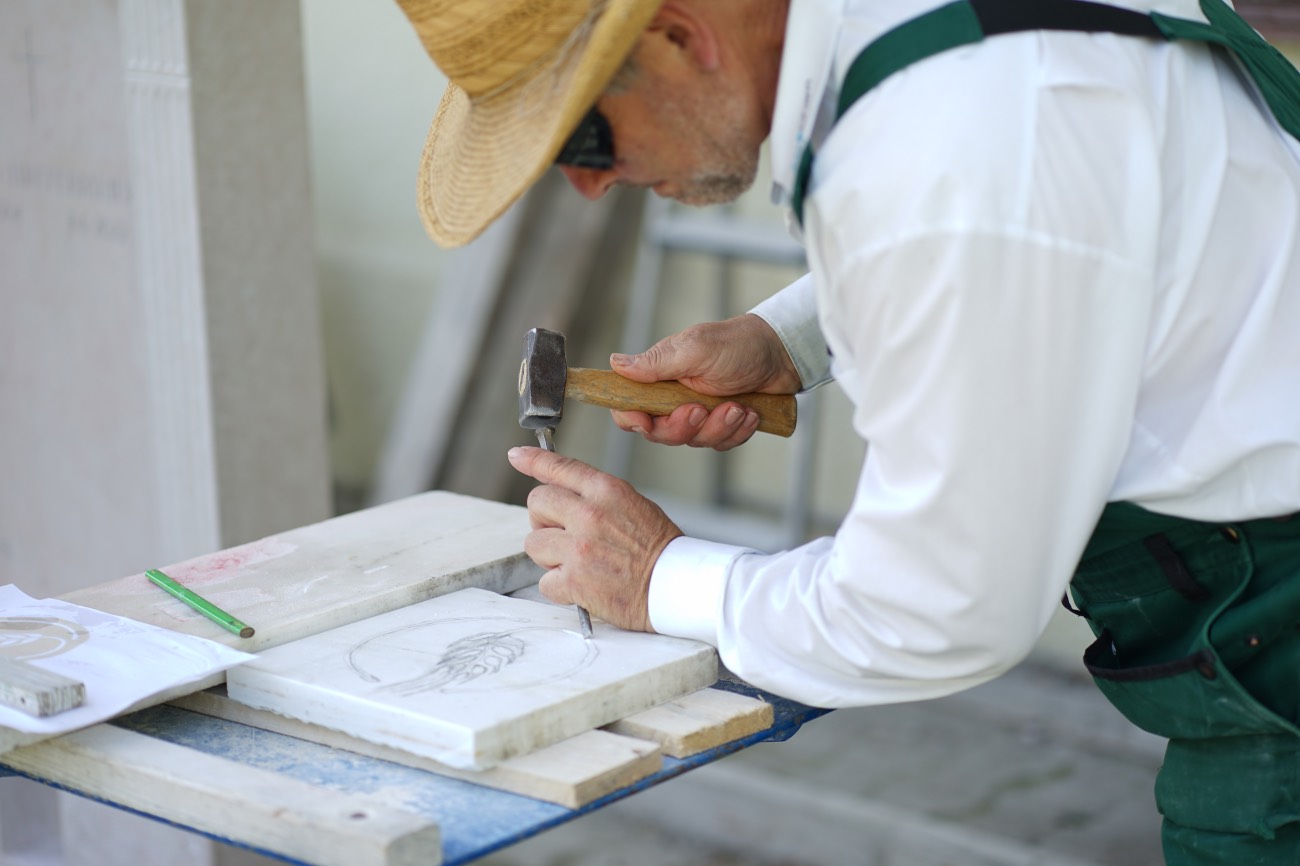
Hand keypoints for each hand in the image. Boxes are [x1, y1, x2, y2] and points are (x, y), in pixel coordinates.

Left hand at [507, 446, 682, 632]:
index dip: (534, 460)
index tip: (517, 456)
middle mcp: (589, 515)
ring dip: (548, 554)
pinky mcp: (574, 581)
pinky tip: (582, 585)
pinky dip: (559, 586)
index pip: (560, 467)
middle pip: (537, 502)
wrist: (675, 585)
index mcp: (607, 491)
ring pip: (533, 543)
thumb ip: (596, 496)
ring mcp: (579, 549)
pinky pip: (544, 580)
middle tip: (563, 533)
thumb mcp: (632, 504)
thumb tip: (562, 492)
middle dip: (544, 518)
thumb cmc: (658, 548)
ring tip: (576, 561)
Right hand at [609, 314, 800, 449]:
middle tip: (702, 409)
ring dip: (718, 427)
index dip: (632, 420)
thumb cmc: (738, 344)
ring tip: (737, 406)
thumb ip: (657, 363)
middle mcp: (674, 398)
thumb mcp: (695, 349)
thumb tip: (616, 365)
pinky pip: (720, 444)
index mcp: (660, 377)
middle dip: (683, 426)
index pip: (629, 407)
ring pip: (694, 441)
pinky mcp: (722, 425)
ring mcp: (699, 413)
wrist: (782, 354)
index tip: (647, 421)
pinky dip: (737, 431)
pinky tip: (749, 413)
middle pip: (660, 433)